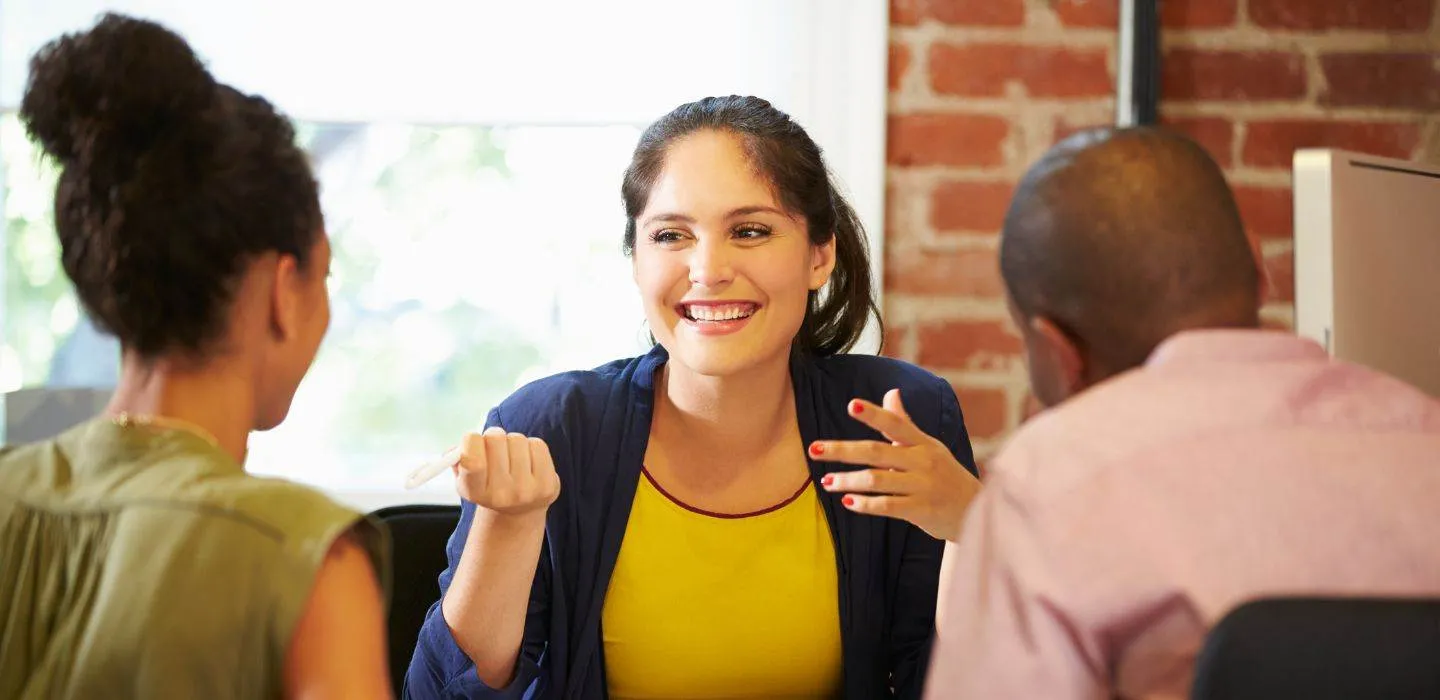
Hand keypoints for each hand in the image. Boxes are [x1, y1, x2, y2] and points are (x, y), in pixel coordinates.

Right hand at [452, 426, 560, 517]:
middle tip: (494, 446)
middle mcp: (501, 495)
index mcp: (474, 492)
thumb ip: (456, 458)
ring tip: (511, 457)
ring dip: (513, 441)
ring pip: (517, 439)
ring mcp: (526, 491)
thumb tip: (464, 443)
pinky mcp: (548, 486)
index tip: (474, 442)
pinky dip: (531, 446)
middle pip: (495, 439)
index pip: (472, 460)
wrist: (517, 509)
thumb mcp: (465, 476)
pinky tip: (527, 461)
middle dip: (493, 436)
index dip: (471, 441)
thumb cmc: (487, 483)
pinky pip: (537, 445)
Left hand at [810, 389, 979, 541]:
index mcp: (923, 442)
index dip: (873, 414)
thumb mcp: (930, 446)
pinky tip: (847, 501)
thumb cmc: (945, 474)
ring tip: (826, 482)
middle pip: (876, 451)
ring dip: (848, 480)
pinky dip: (866, 504)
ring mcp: (923, 485)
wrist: (977, 510)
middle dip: (842, 450)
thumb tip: (891, 392)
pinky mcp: (922, 510)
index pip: (895, 423)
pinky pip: (888, 506)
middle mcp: (923, 460)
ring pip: (877, 480)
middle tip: (813, 449)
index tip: (850, 406)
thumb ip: (905, 423)